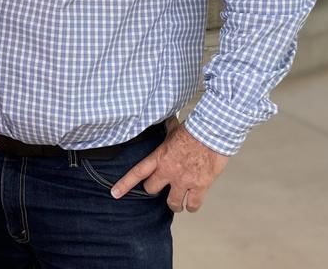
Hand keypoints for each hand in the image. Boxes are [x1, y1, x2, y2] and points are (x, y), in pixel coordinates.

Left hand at [110, 122, 228, 212]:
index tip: (115, 193)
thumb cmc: (194, 129)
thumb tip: (166, 121)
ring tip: (177, 202)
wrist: (212, 133)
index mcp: (159, 158)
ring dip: (174, 204)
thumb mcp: (173, 129)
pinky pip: (193, 205)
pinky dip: (192, 206)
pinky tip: (192, 203)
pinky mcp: (200, 186)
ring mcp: (184, 181)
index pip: (137, 172)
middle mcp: (169, 172)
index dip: (125, 184)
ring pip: (173, 203)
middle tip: (162, 187)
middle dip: (156, 189)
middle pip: (152, 190)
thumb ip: (167, 131)